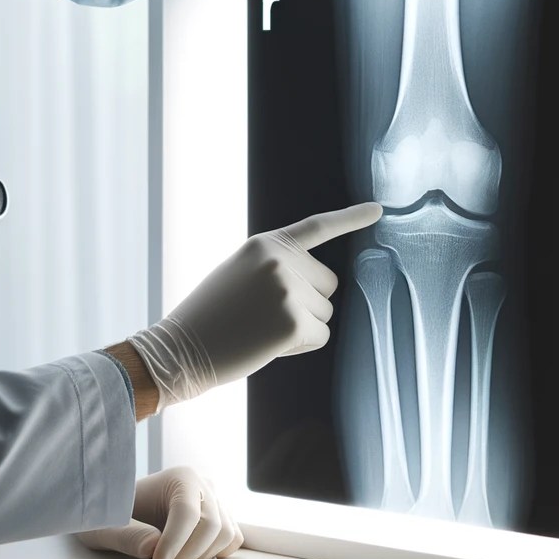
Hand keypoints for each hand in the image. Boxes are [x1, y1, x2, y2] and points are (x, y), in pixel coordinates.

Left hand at [76, 466, 242, 558]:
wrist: (122, 513)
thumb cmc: (114, 516)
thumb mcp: (108, 526)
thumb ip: (127, 535)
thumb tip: (152, 547)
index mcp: (180, 477)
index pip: (187, 512)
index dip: (174, 543)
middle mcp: (203, 485)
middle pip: (211, 525)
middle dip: (187, 553)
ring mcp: (217, 501)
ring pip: (225, 534)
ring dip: (201, 556)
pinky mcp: (223, 518)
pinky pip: (233, 540)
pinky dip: (215, 554)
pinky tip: (189, 555)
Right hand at [127, 202, 382, 408]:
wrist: (179, 349)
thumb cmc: (209, 317)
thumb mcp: (239, 273)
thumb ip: (276, 267)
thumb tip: (318, 283)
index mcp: (266, 244)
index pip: (317, 227)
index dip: (351, 218)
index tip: (379, 210)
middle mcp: (280, 260)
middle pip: (329, 284)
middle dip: (307, 302)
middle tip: (264, 315)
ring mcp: (288, 289)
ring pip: (325, 312)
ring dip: (301, 326)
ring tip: (260, 329)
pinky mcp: (294, 321)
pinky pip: (320, 336)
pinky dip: (300, 346)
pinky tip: (267, 344)